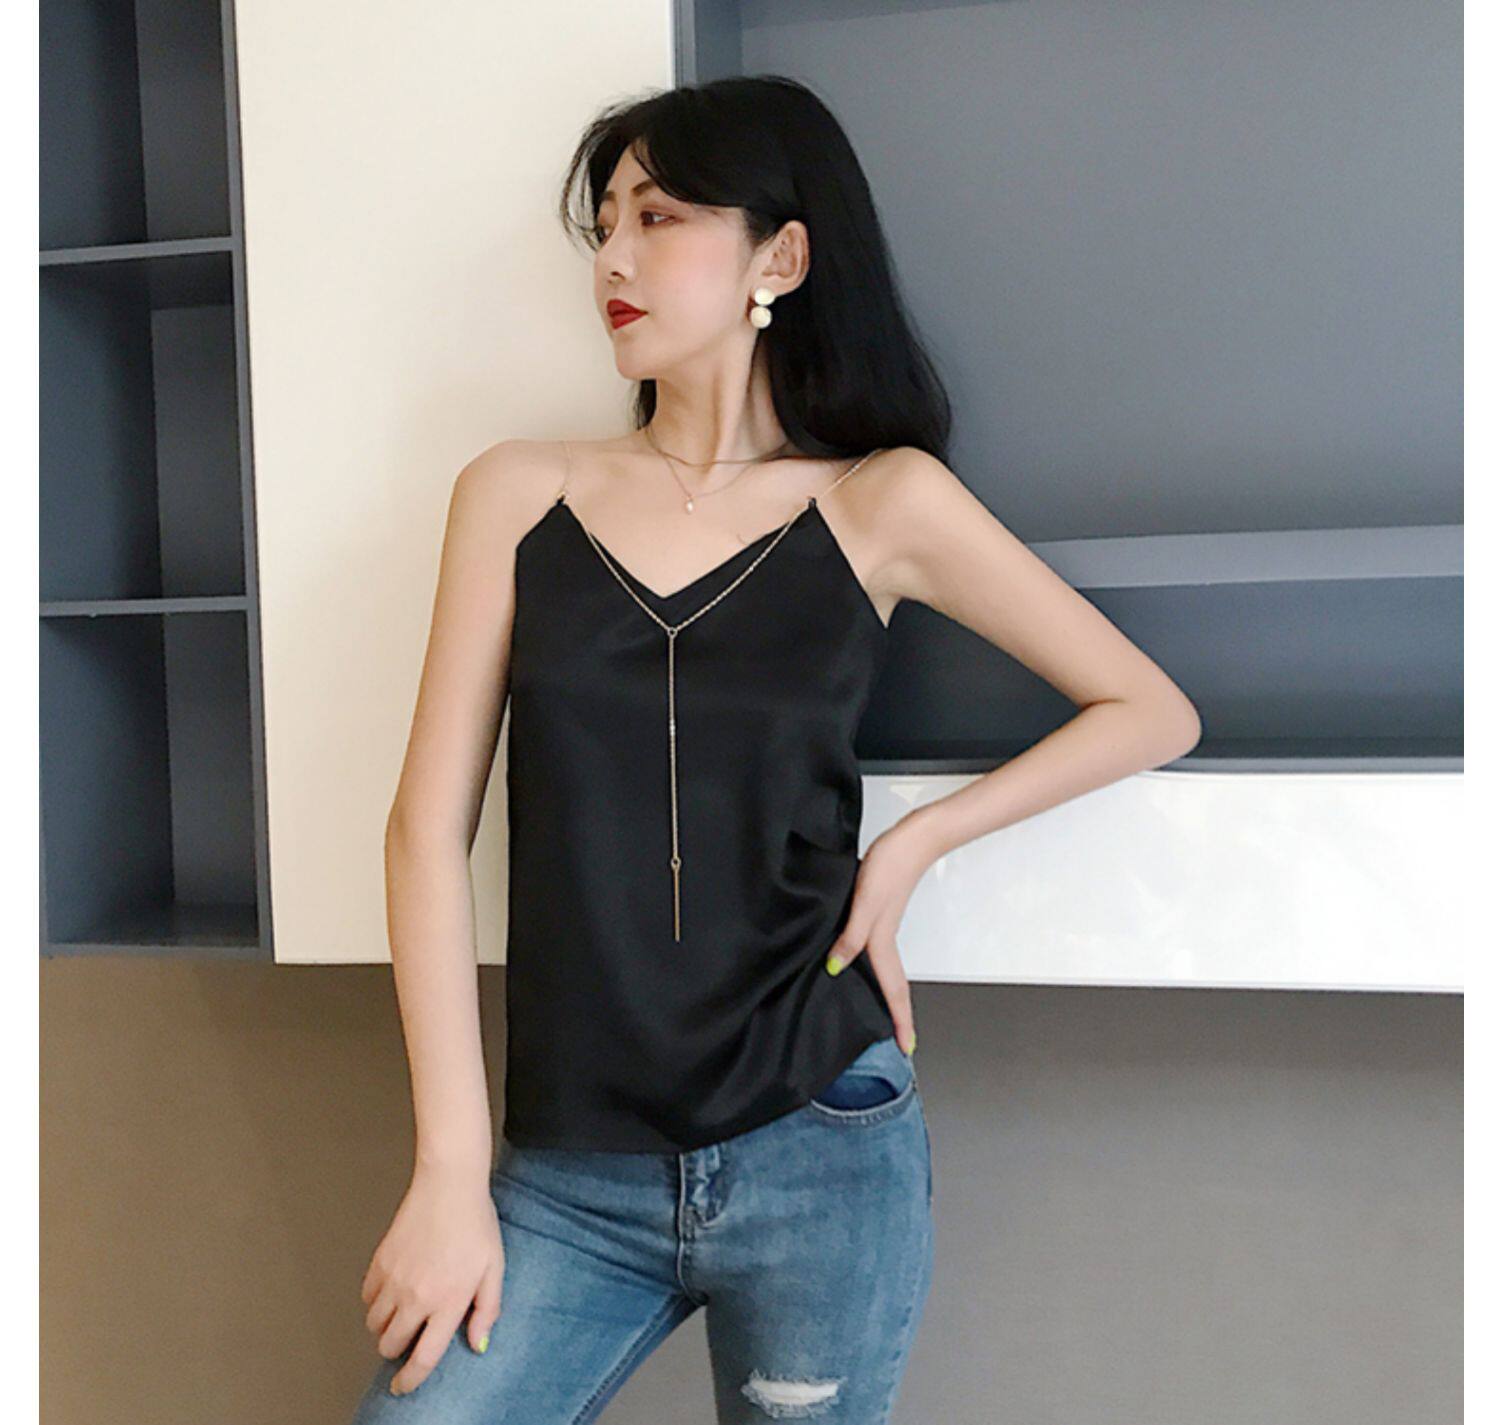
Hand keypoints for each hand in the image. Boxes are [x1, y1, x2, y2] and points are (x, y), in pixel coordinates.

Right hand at [359, 1161, 503, 1395]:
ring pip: (374, 1325)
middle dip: (397, 1350)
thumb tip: (477, 1344)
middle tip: (410, 1338)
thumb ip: (487, 1309)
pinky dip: (374, 1303)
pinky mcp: (379, 1262)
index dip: (410, 1380)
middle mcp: (416, 1297)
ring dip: (385, 1327)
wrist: (448, 1185)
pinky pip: (366, 1298)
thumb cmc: (476, 1224)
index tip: (403, 1387)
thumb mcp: (494, 1268)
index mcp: (447, 1302)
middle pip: (390, 1345)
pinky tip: (391, 1292)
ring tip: (402, 1313)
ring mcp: (394, 1280)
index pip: (423, 1358)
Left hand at [824, 812, 940, 1054]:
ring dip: (887, 995)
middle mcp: (884, 938)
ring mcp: (883, 926)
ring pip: (886, 970)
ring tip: (884, 1015)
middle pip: (894, 986)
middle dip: (898, 1016)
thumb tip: (836, 968)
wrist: (914, 838)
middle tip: (900, 1042)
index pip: (893, 990)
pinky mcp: (880, 913)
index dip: (900, 1020)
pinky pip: (878, 952)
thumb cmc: (891, 864)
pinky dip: (874, 968)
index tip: (907, 1048)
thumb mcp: (865, 901)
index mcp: (881, 940)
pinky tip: (859, 963)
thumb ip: (851, 936)